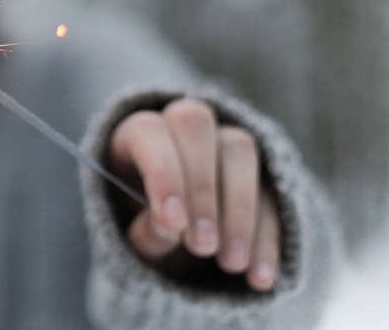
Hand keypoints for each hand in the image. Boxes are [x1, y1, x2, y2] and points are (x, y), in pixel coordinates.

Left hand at [108, 98, 279, 290]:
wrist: (170, 242)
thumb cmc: (139, 231)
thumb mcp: (131, 237)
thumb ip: (144, 233)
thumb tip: (166, 227)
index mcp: (134, 134)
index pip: (147, 131)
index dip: (162, 172)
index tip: (172, 222)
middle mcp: (178, 126)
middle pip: (196, 126)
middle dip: (202, 188)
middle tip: (203, 247)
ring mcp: (221, 140)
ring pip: (239, 149)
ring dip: (239, 209)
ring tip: (231, 264)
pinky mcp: (260, 169)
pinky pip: (271, 191)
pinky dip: (267, 237)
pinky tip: (259, 276)